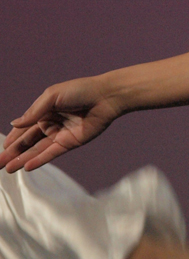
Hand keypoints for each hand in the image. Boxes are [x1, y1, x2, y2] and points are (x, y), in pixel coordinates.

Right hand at [1, 77, 119, 172]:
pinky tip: (27, 166)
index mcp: (44, 111)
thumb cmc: (81, 90)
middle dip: (12, 152)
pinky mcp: (71, 142)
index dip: (12, 139)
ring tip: (7, 168)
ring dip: (22, 159)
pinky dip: (40, 160)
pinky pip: (52, 153)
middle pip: (27, 141)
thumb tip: (13, 124)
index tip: (1, 149)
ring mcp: (60, 134)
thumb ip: (33, 112)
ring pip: (37, 149)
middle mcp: (51, 123)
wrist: (107, 96)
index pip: (24, 128)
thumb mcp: (53, 96)